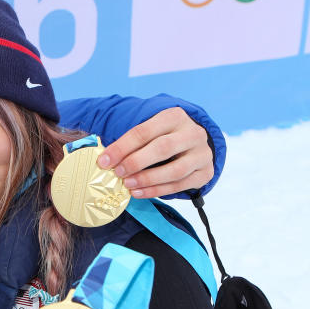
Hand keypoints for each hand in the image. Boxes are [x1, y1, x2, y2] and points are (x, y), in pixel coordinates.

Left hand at [97, 107, 213, 197]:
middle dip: (136, 162)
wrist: (194, 143)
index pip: (144, 131)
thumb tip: (104, 156)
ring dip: (147, 179)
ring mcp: (202, 154)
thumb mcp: (151, 129)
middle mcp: (193, 133)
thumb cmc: (164, 136)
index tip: (104, 161)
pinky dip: (157, 191)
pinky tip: (139, 192)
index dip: (122, 147)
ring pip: (175, 170)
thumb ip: (130, 140)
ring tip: (128, 185)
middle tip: (117, 173)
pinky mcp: (206, 173)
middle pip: (162, 148)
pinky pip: (180, 185)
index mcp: (175, 116)